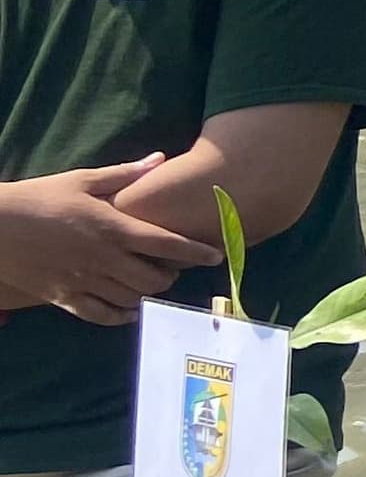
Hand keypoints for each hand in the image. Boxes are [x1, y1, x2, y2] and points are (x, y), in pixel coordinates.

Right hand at [0, 155, 212, 322]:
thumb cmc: (38, 198)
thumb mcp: (80, 181)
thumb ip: (123, 175)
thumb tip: (159, 160)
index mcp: (112, 227)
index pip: (167, 244)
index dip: (196, 253)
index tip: (216, 257)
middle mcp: (103, 259)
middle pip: (155, 278)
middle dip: (172, 275)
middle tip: (173, 267)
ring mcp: (83, 281)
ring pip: (133, 298)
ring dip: (148, 293)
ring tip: (152, 283)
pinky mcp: (64, 298)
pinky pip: (102, 316)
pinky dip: (121, 315)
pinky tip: (129, 308)